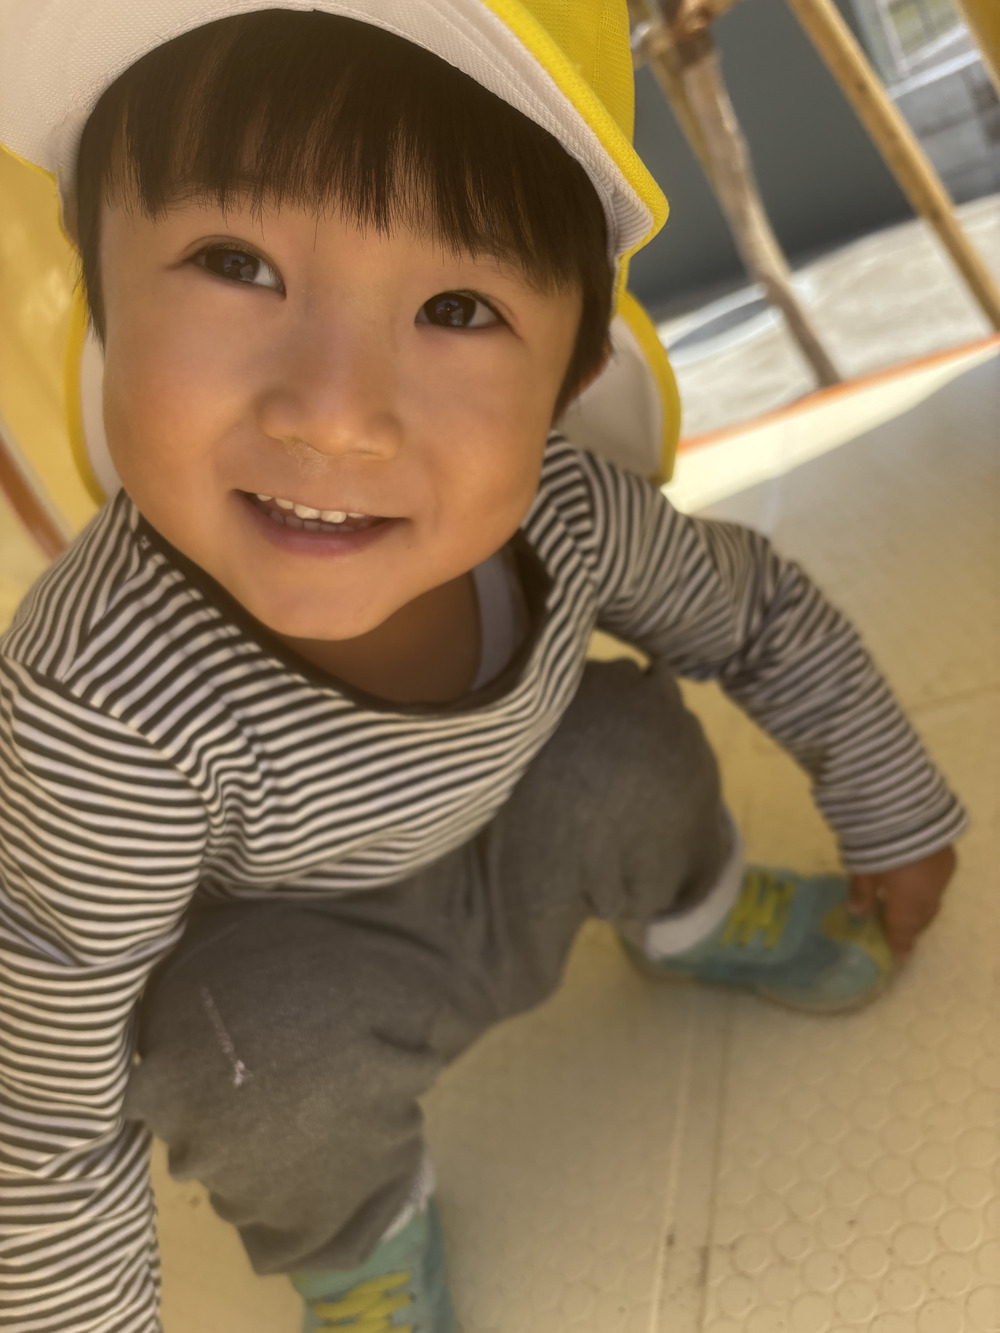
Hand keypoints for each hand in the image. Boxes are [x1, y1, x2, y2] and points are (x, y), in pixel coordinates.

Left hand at [849, 844, 956, 961]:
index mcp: (907, 903)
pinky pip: (939, 884)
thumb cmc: (878, 844)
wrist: (907, 810)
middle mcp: (930, 896)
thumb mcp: (862, 868)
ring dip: (921, 909)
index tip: (901, 957)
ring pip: (933, 902)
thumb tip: (856, 912)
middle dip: (911, 926)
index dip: (901, 944)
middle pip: (921, 918)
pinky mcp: (948, 859)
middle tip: (901, 930)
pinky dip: (928, 890)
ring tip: (907, 908)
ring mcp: (942, 877)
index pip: (903, 930)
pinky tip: (917, 884)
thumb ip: (861, 892)